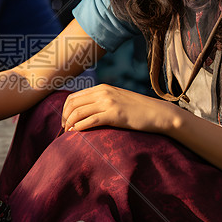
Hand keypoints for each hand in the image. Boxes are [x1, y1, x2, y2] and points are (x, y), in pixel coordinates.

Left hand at [61, 84, 178, 133]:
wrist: (157, 113)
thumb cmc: (137, 110)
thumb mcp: (116, 99)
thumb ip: (101, 101)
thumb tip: (85, 112)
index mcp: (101, 88)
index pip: (73, 97)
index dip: (64, 110)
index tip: (65, 122)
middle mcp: (103, 92)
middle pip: (73, 104)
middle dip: (64, 117)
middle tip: (64, 129)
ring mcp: (109, 102)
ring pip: (79, 112)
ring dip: (70, 124)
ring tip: (69, 133)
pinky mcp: (115, 114)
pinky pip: (91, 120)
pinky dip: (80, 127)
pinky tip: (77, 133)